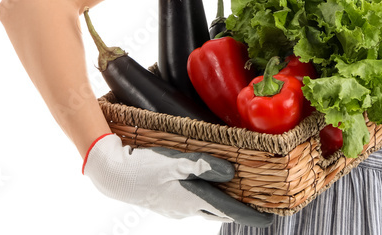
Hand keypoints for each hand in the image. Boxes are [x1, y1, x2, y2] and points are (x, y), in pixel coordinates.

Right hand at [83, 134, 272, 226]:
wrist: (111, 175)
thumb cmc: (141, 167)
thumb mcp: (174, 162)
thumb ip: (203, 165)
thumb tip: (230, 172)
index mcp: (191, 200)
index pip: (228, 210)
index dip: (250, 215)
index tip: (270, 220)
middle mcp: (186, 209)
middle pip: (220, 212)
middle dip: (240, 211)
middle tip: (259, 207)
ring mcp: (175, 208)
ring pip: (207, 209)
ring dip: (223, 205)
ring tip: (239, 197)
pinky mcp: (167, 202)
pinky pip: (194, 204)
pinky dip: (207, 199)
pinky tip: (207, 189)